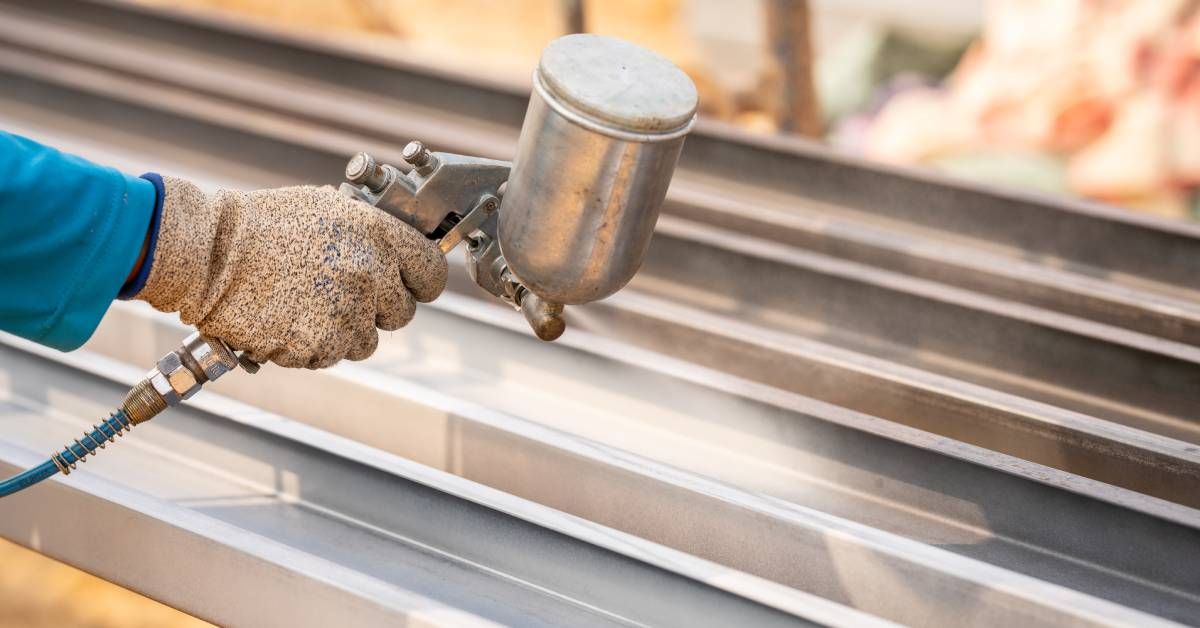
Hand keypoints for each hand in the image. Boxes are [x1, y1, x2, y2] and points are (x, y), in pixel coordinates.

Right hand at [135, 177, 446, 367]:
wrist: (208, 252)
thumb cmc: (262, 225)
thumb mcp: (327, 208)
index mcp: (378, 236)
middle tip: (338, 295)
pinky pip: (329, 356)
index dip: (418, 282)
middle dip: (376, 309)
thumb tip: (396, 253)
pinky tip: (285, 319)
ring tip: (303, 304)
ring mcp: (346, 313)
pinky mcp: (318, 344)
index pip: (432, 273)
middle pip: (402, 314)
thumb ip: (370, 233)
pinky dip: (310, 346)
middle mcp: (370, 275)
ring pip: (365, 342)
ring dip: (342, 331)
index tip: (405, 285)